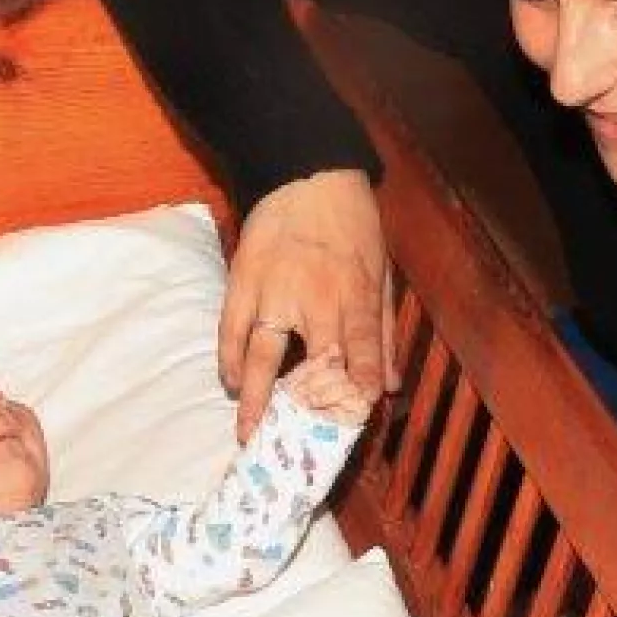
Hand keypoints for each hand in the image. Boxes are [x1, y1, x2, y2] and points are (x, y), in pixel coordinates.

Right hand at [220, 170, 399, 439]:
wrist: (307, 174)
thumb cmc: (352, 225)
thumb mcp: (381, 271)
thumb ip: (383, 331)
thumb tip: (387, 386)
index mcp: (354, 291)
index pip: (361, 344)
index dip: (361, 378)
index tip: (360, 411)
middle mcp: (314, 296)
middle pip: (308, 359)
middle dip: (302, 405)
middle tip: (290, 443)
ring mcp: (272, 290)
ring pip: (260, 353)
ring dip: (253, 396)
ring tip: (248, 430)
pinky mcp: (241, 281)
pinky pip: (230, 329)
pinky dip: (229, 359)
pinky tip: (231, 382)